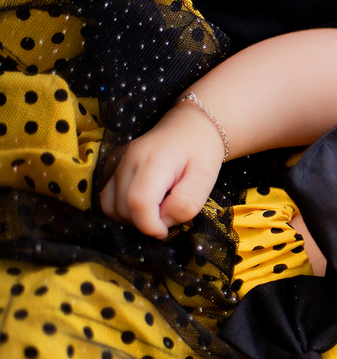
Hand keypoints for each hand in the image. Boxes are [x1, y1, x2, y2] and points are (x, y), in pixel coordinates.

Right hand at [100, 102, 225, 238]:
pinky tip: (144, 206)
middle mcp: (127, 160)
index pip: (138, 202)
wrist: (189, 127)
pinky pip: (106, 199)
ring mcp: (115, 163)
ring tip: (157, 210)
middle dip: (144, 223)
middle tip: (167, 216)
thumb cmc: (202, 152)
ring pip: (110, 207)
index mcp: (154, 161)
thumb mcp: (206, 178)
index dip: (150, 225)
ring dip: (132, 220)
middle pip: (122, 209)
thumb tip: (163, 222)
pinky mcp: (111, 167)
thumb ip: (187, 203)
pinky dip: (122, 211)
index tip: (166, 231)